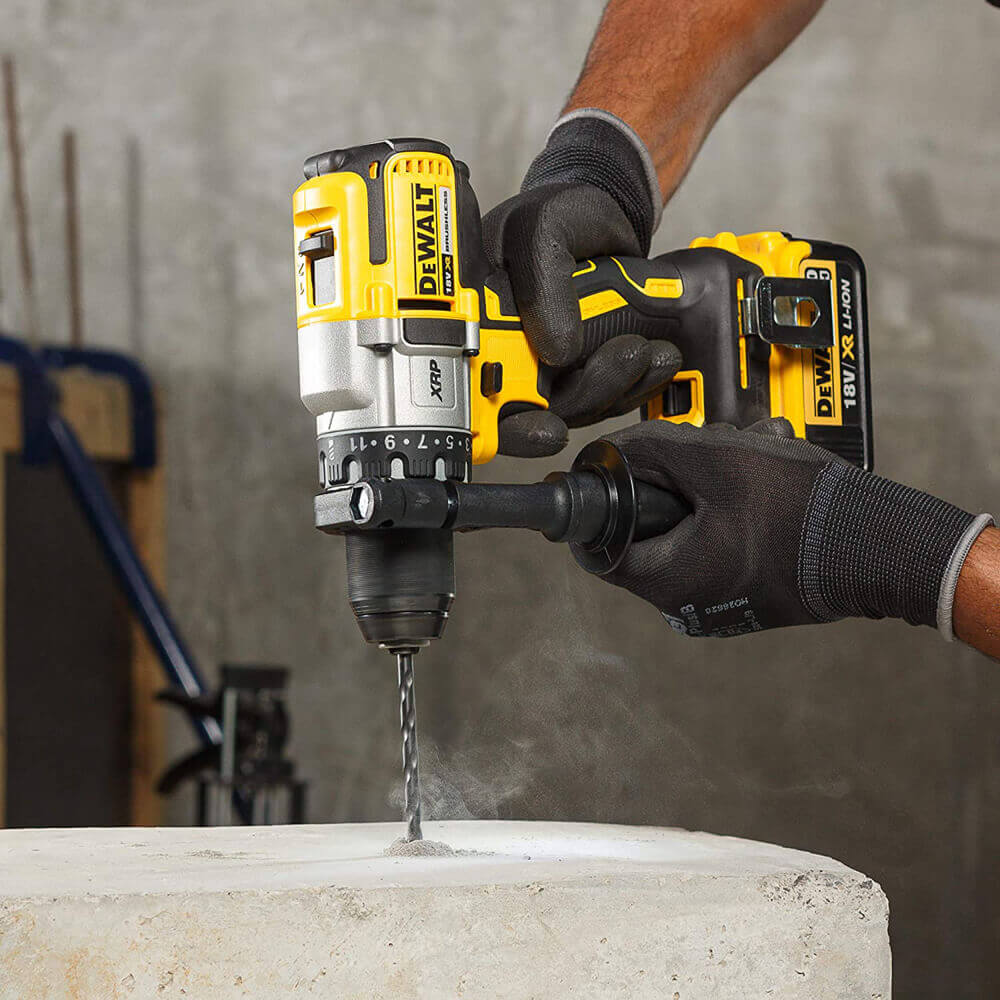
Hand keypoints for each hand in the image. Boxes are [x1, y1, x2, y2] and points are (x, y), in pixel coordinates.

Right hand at [484, 110, 679, 457]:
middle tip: (625, 357)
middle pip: (532, 416)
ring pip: (575, 411)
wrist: (602, 219)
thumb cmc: (561, 217)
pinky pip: (606, 400)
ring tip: (647, 348)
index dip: (503, 422)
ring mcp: (543, 372)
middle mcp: (502, 357)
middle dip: (581, 401)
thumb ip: (544, 278)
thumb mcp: (544, 225)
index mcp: (473, 325)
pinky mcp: (582, 376)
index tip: (544, 424)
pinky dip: (636, 386)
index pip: (474, 393)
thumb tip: (559, 352)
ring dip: (616, 388)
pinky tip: (659, 360)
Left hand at [598, 419, 991, 638]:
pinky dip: (732, 508)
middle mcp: (687, 604)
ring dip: (707, 486)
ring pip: (690, 530)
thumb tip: (609, 449)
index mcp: (667, 581)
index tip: (613, 467)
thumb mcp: (713, 461)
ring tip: (747, 453)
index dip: (603, 498)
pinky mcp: (749, 593)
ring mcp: (720, 602)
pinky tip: (766, 476)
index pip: (601, 543)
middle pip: (649, 529)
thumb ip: (650, 451)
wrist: (879, 545)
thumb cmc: (797, 507)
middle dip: (669, 481)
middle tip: (699, 450)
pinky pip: (721, 543)